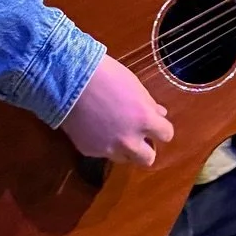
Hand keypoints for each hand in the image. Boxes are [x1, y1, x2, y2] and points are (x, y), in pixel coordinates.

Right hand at [58, 54, 173, 166]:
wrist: (69, 80)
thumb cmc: (106, 75)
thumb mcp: (134, 86)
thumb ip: (149, 105)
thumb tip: (160, 114)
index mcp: (144, 120)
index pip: (166, 135)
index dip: (161, 129)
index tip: (155, 125)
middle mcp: (129, 140)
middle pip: (148, 159)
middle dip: (145, 149)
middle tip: (138, 137)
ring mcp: (108, 148)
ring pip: (125, 159)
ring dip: (124, 149)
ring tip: (114, 132)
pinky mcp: (89, 151)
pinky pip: (103, 153)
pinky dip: (103, 144)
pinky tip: (95, 128)